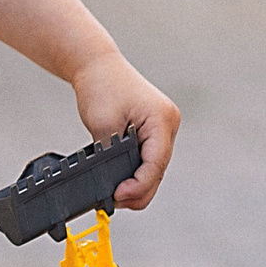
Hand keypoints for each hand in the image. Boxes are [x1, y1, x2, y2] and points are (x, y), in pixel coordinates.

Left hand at [71, 51, 179, 208]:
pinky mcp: (154, 129)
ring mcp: (164, 126)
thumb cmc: (101, 86)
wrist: (97, 65)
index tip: (118, 196)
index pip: (155, 164)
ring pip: (155, 166)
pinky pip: (150, 156)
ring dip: (137, 181)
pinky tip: (122, 180)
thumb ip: (111, 155)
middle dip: (138, 189)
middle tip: (115, 202)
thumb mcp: (103, 124)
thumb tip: (113, 182)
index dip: (138, 186)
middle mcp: (168, 123)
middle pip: (158, 169)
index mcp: (161, 119)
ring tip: (116, 194)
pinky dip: (137, 169)